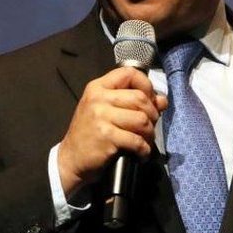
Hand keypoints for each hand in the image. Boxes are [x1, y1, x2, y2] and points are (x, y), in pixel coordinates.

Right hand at [57, 67, 167, 195]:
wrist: (70, 159)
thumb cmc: (90, 134)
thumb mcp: (106, 111)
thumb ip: (132, 102)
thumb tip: (162, 101)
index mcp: (97, 87)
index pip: (129, 73)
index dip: (146, 85)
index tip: (150, 99)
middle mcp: (98, 98)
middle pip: (140, 98)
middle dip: (152, 114)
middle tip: (150, 126)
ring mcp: (101, 117)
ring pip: (142, 119)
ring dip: (149, 133)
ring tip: (145, 141)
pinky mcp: (106, 136)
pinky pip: (137, 140)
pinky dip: (144, 150)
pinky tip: (141, 153)